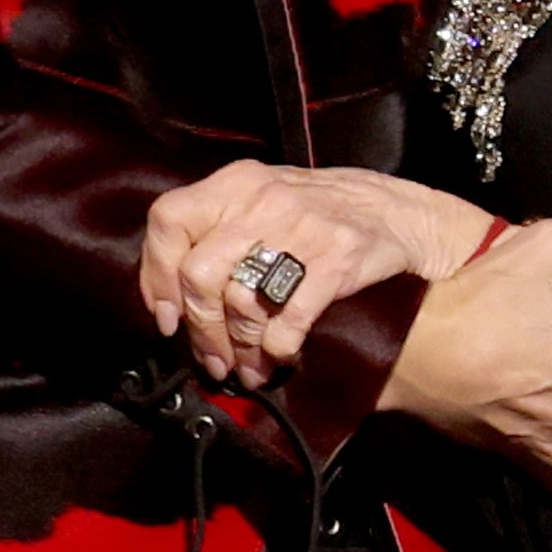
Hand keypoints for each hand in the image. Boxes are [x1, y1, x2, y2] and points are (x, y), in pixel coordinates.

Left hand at [139, 164, 497, 383]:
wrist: (396, 213)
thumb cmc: (317, 212)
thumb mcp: (261, 198)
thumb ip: (214, 231)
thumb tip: (168, 296)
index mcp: (234, 183)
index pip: (168, 220)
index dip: (156, 274)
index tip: (166, 316)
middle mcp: (260, 200)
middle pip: (199, 273)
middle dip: (200, 328)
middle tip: (210, 357)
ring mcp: (299, 228)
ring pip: (241, 301)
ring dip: (238, 348)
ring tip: (244, 367)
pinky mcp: (335, 259)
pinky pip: (289, 318)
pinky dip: (278, 348)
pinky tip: (278, 356)